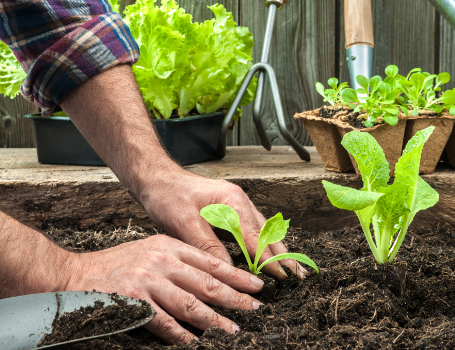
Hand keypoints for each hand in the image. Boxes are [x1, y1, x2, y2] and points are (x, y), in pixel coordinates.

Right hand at [65, 233, 263, 343]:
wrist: (74, 274)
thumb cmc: (114, 266)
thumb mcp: (149, 251)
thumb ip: (177, 262)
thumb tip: (209, 282)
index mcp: (168, 245)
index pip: (211, 261)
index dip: (236, 275)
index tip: (256, 285)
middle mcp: (161, 260)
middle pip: (207, 282)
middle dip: (235, 297)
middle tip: (254, 309)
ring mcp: (148, 281)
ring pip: (191, 304)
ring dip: (215, 320)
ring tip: (233, 330)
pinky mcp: (134, 302)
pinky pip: (165, 323)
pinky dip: (182, 335)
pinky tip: (195, 342)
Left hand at [138, 170, 307, 279]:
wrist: (156, 177)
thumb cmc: (167, 196)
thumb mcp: (184, 223)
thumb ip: (208, 246)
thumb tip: (228, 270)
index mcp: (232, 201)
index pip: (256, 237)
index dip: (269, 259)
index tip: (282, 277)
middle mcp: (239, 201)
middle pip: (267, 232)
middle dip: (283, 255)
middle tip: (298, 276)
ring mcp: (236, 204)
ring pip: (263, 230)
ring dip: (276, 250)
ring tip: (291, 269)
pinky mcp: (230, 209)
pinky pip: (253, 228)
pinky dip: (263, 243)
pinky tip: (268, 254)